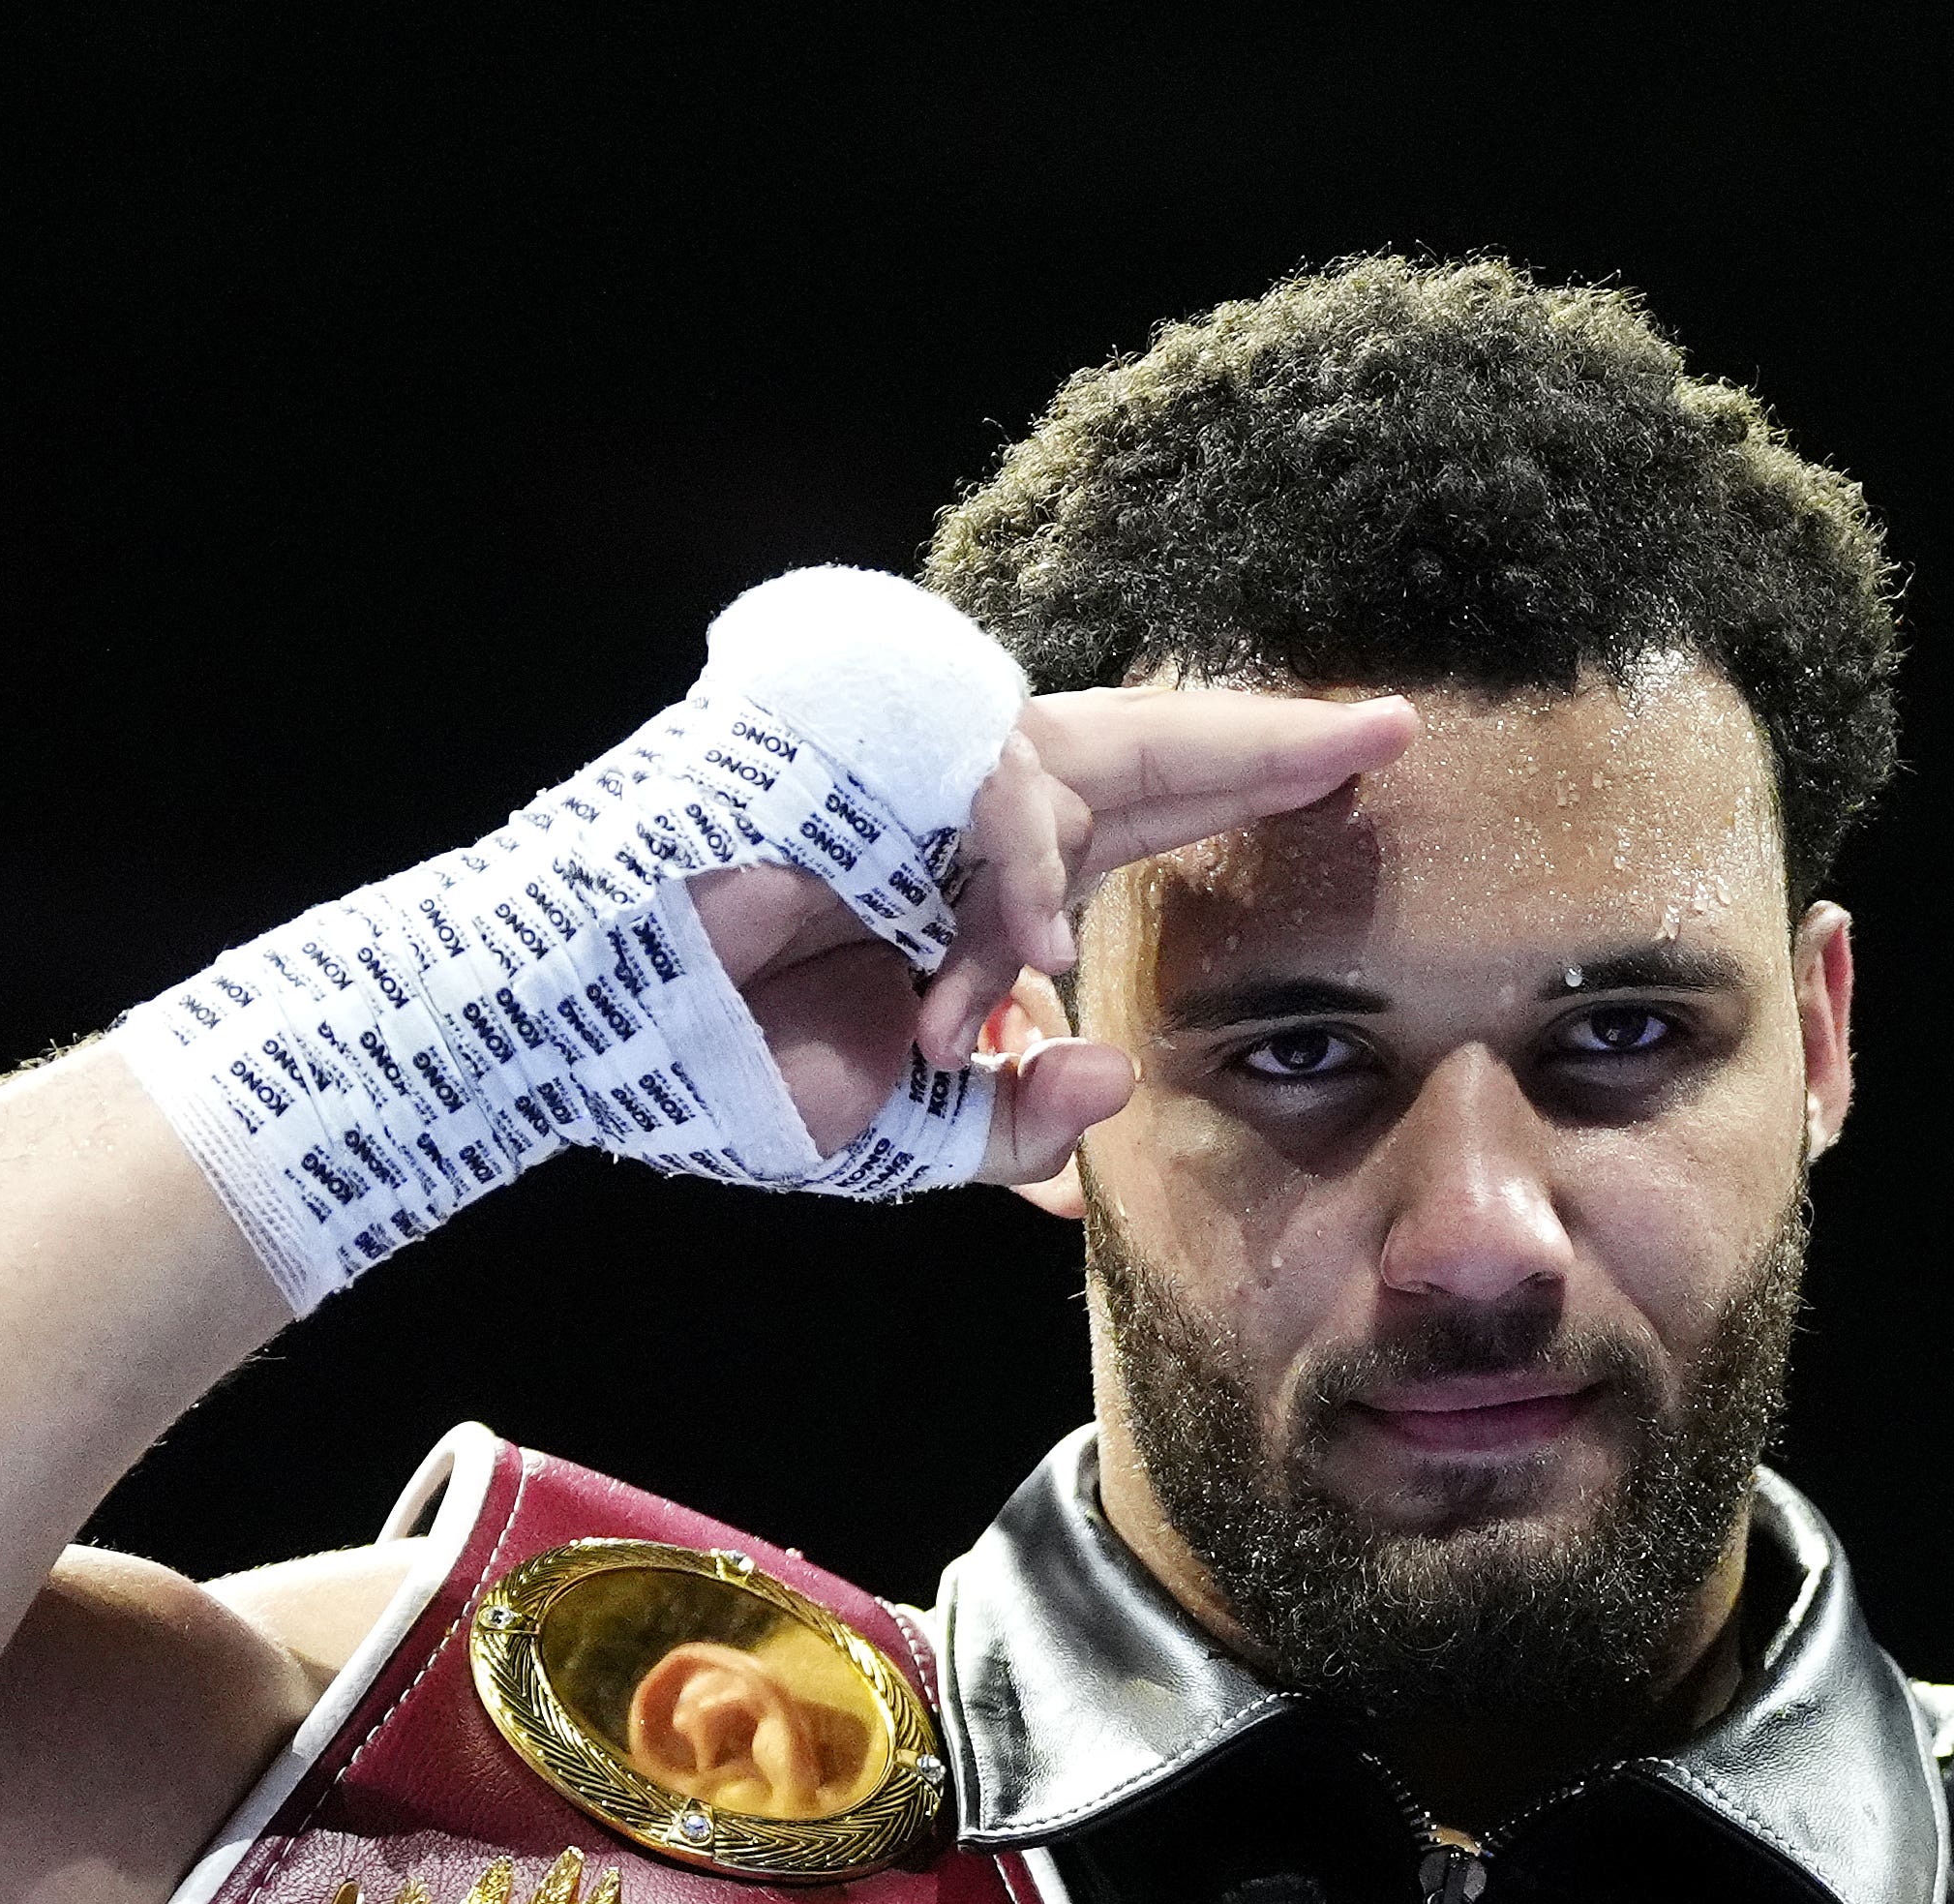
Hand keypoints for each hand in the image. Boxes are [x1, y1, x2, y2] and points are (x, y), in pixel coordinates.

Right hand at [686, 684, 1415, 1182]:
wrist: (568, 1028)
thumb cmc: (717, 1068)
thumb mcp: (895, 1131)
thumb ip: (1007, 1124)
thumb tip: (1109, 1077)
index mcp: (973, 882)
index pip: (1143, 819)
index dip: (1248, 788)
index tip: (1367, 762)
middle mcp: (951, 809)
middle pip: (1142, 752)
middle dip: (1262, 745)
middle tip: (1386, 728)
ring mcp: (893, 757)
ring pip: (1050, 777)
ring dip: (1048, 889)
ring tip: (1009, 969)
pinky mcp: (834, 721)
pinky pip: (970, 775)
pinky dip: (998, 864)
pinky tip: (997, 935)